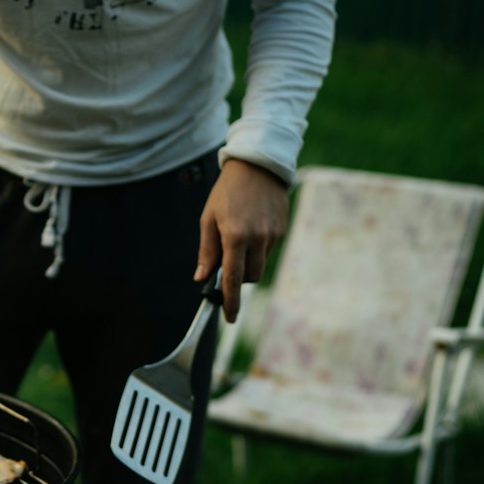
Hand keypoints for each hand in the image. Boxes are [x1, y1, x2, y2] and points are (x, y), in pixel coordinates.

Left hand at [194, 159, 288, 322]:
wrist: (257, 166)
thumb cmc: (227, 192)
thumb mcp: (208, 218)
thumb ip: (207, 250)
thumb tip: (202, 277)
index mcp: (235, 236)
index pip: (233, 278)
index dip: (230, 301)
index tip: (228, 317)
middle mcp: (257, 238)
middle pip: (249, 277)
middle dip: (238, 278)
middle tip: (225, 262)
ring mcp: (272, 235)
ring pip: (260, 266)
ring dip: (248, 264)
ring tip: (237, 240)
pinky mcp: (281, 230)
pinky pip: (268, 251)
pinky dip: (257, 249)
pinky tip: (251, 228)